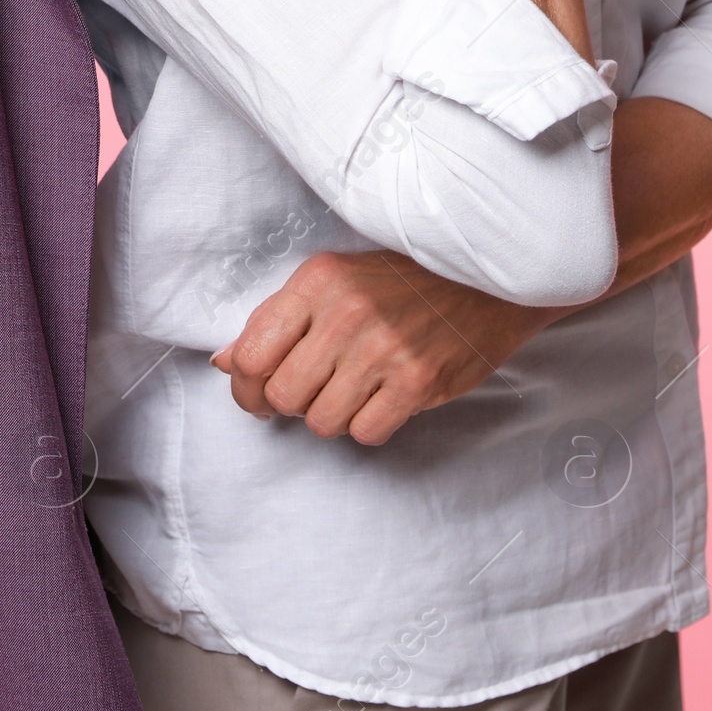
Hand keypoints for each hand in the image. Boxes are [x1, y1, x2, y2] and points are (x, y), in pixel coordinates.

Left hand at [212, 249, 558, 445]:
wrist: (487, 276)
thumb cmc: (403, 279)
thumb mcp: (335, 277)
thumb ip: (279, 318)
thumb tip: (225, 361)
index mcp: (317, 281)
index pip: (249, 355)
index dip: (245, 386)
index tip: (258, 392)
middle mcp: (345, 313)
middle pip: (281, 396)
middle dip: (290, 405)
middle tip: (312, 392)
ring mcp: (382, 350)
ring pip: (321, 422)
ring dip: (334, 415)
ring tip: (355, 388)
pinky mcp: (417, 382)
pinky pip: (366, 434)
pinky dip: (370, 425)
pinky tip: (383, 398)